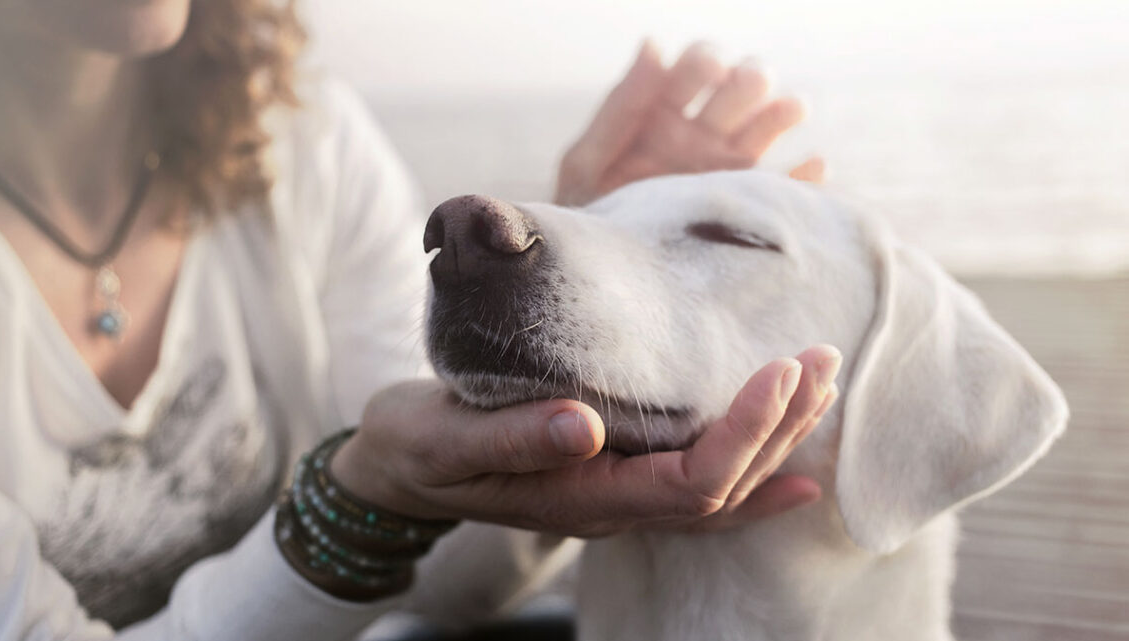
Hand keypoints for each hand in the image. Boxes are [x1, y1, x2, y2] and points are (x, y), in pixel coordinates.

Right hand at [329, 345, 840, 536]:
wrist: (399, 466)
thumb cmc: (419, 447)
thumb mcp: (446, 439)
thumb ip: (512, 438)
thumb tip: (583, 425)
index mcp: (583, 498)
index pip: (691, 482)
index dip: (745, 434)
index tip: (780, 371)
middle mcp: (613, 506)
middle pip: (724, 487)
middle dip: (780, 427)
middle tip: (819, 360)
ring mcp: (619, 495)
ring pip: (720, 487)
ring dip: (776, 438)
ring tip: (819, 384)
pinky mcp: (616, 473)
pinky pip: (700, 486)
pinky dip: (753, 472)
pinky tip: (794, 464)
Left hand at [555, 41, 824, 206]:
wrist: (603, 279)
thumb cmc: (588, 217)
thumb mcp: (589, 161)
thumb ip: (622, 106)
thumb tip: (654, 43)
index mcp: (663, 112)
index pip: (697, 66)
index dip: (707, 60)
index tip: (709, 69)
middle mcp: (701, 134)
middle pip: (741, 88)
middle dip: (748, 78)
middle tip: (744, 85)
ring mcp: (728, 169)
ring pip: (769, 125)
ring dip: (782, 111)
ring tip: (789, 110)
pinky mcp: (747, 208)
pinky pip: (789, 189)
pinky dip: (807, 177)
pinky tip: (814, 167)